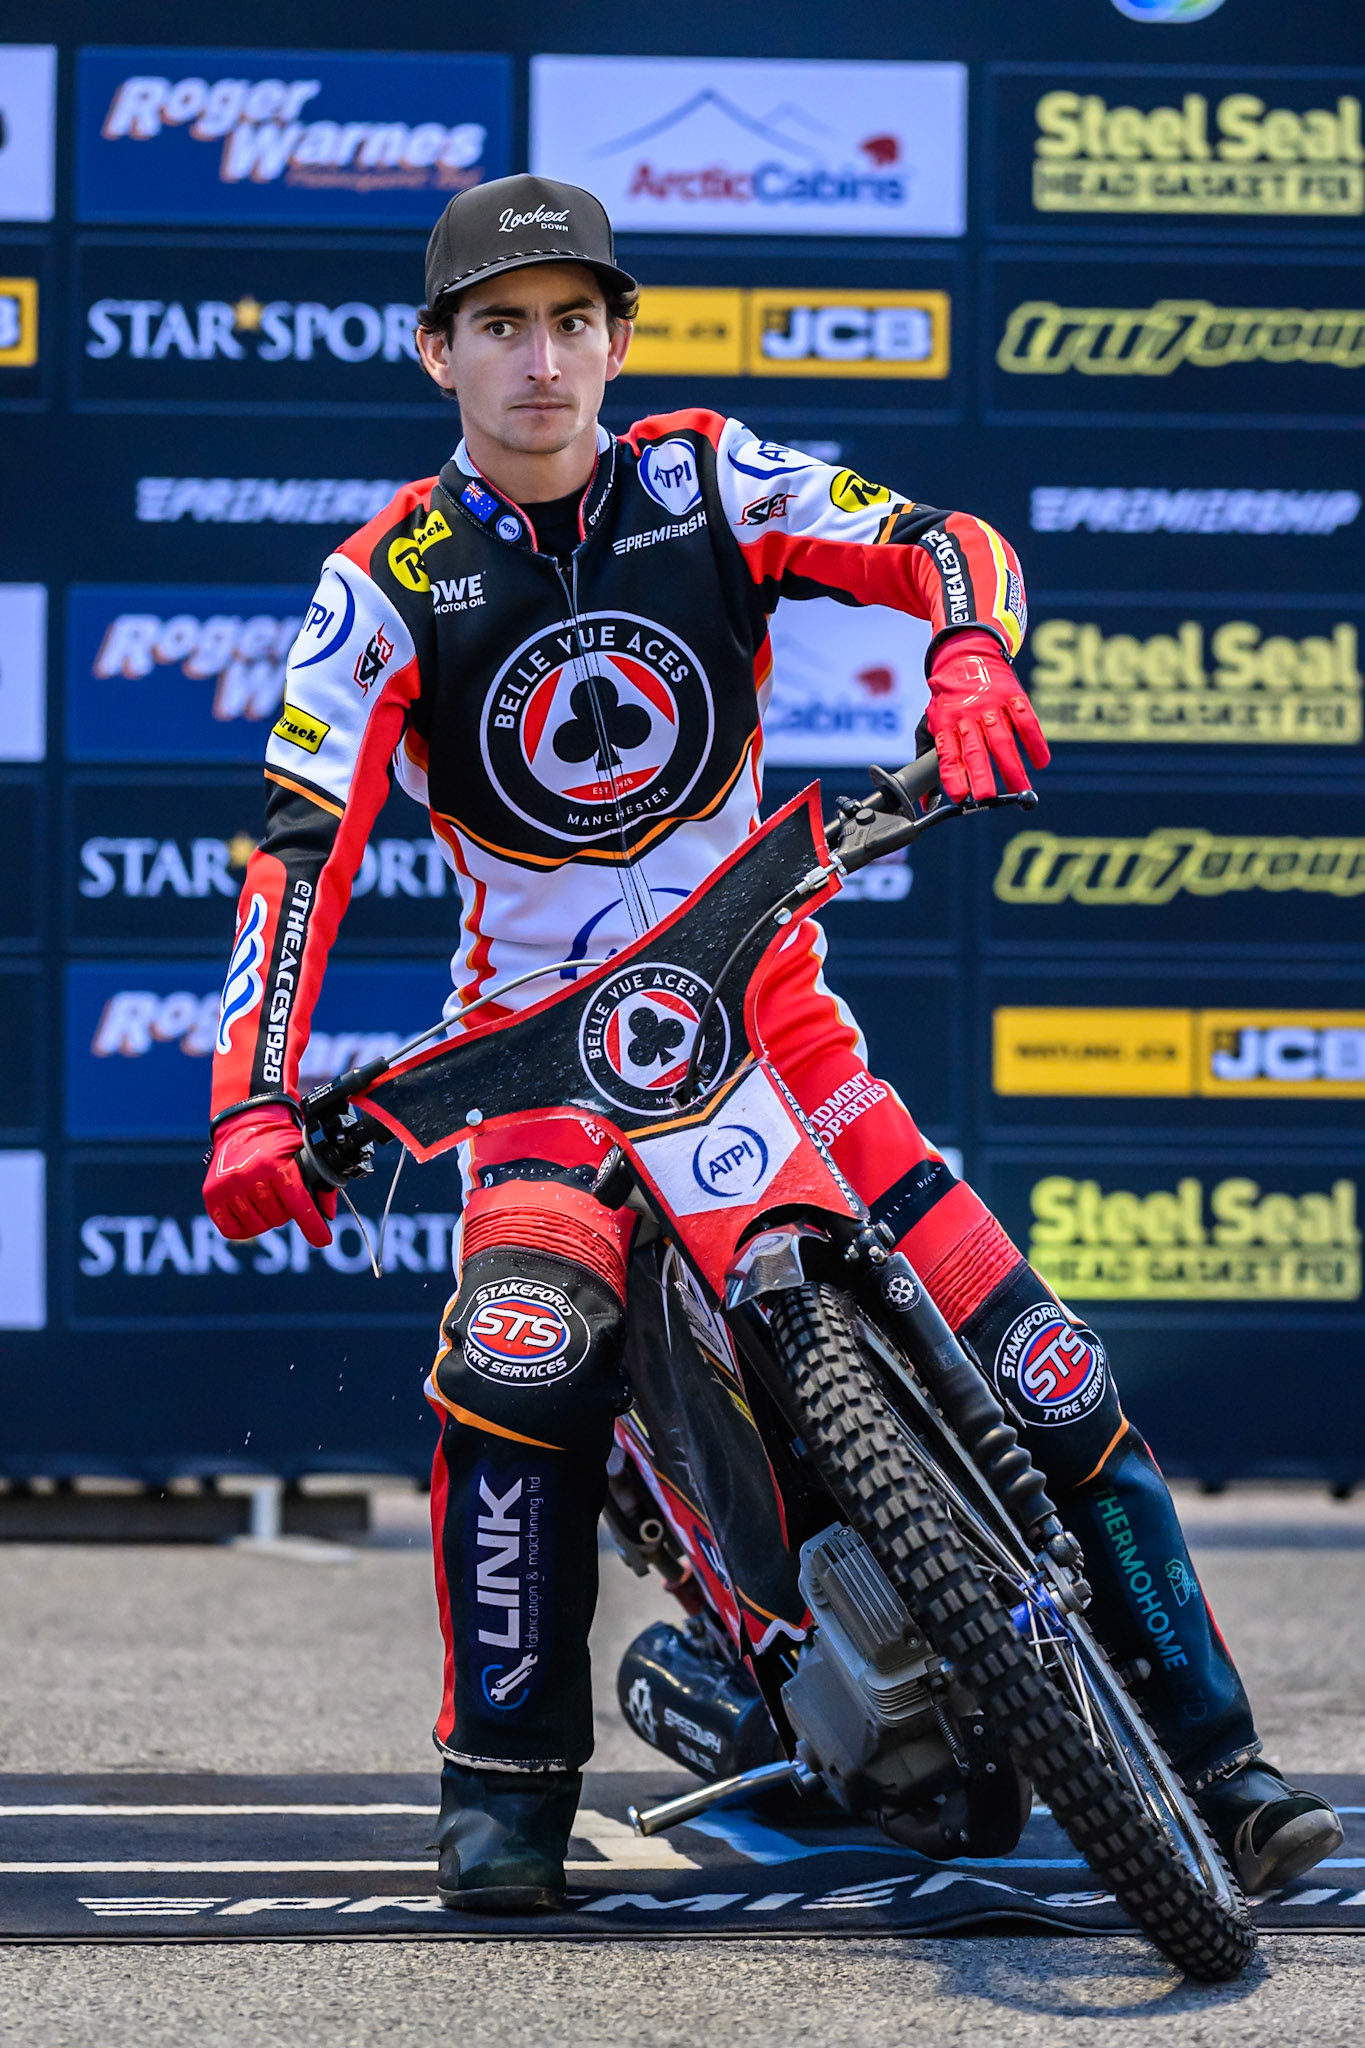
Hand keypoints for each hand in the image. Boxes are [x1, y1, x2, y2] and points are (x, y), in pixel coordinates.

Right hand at [203, 1103, 334, 1247]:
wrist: (244, 1126)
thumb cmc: (277, 1143)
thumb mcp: (303, 1154)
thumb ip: (319, 1182)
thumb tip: (326, 1215)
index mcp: (274, 1164)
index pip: (298, 1204)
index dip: (313, 1226)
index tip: (323, 1240)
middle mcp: (248, 1175)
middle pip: (279, 1218)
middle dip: (286, 1211)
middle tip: (282, 1194)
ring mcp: (227, 1186)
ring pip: (258, 1226)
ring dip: (266, 1218)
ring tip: (266, 1198)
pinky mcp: (211, 1195)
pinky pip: (232, 1230)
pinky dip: (244, 1227)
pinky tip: (250, 1210)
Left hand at [926, 629, 1049, 803]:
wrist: (966, 654)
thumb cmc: (949, 698)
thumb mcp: (931, 723)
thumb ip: (928, 760)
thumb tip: (924, 802)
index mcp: (946, 724)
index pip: (948, 754)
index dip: (953, 776)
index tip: (960, 796)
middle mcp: (968, 715)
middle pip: (975, 749)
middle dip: (981, 775)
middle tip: (988, 797)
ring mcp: (991, 705)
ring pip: (1002, 739)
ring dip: (1012, 766)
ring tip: (1020, 788)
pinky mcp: (1012, 696)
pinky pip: (1026, 720)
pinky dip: (1035, 741)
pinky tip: (1041, 761)